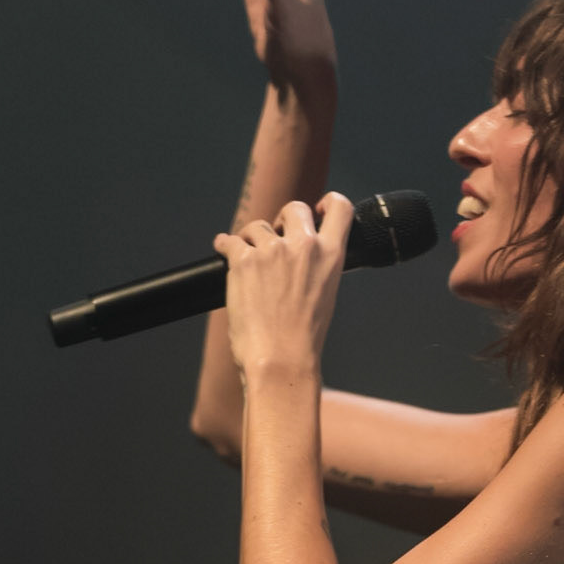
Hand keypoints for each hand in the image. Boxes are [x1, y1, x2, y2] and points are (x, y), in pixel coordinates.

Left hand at [213, 194, 353, 380]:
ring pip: (257, 226)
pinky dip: (225, 246)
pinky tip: (223, 253)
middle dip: (282, 219)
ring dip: (250, 239)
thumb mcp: (324, 296)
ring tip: (248, 263)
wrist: (281, 360)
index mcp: (331, 256)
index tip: (315, 210)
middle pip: (294, 207)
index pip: (339, 208)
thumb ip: (317, 267)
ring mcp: (273, 250)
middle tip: (273, 238)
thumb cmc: (302, 339)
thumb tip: (298, 255)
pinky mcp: (244, 260)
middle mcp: (305, 246)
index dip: (326, 202)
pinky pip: (230, 240)